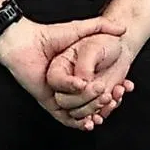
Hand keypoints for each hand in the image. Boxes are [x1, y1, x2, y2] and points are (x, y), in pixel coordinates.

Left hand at [0, 16, 126, 130]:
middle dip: (106, 104)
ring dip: (94, 113)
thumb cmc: (49, 35)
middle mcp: (69, 85)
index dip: (113, 88)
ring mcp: (59, 95)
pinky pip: (63, 118)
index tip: (124, 88)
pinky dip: (76, 123)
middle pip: (91, 101)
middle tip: (115, 99)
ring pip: (79, 112)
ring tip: (105, 109)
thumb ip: (102, 26)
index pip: (98, 85)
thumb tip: (122, 29)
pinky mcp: (48, 102)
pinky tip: (88, 121)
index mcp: (78, 72)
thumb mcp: (81, 29)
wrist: (25, 44)